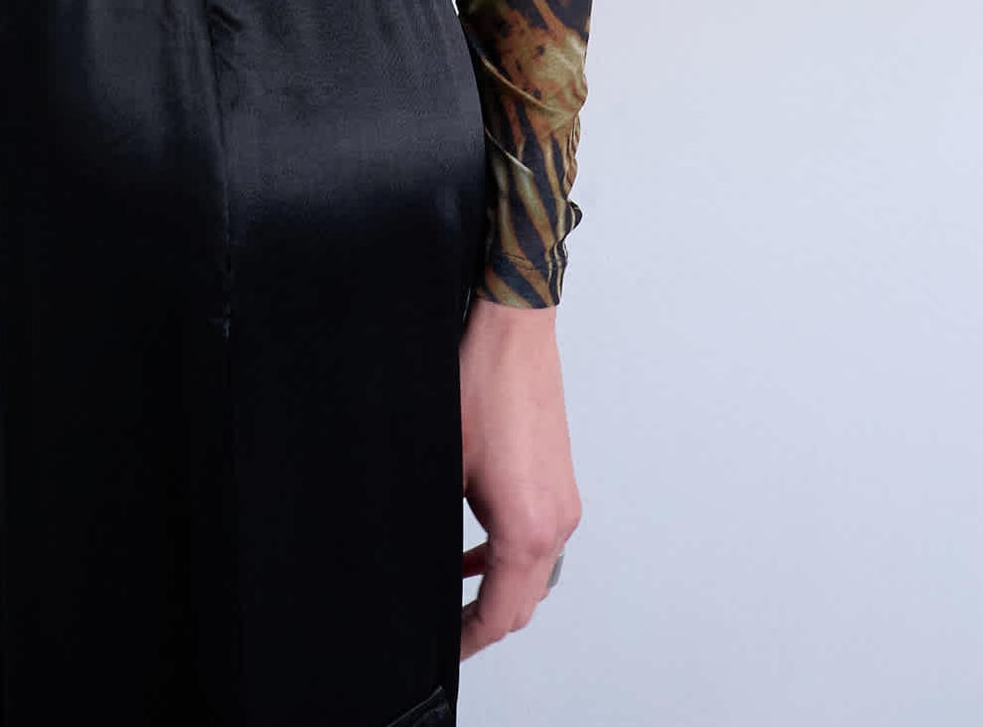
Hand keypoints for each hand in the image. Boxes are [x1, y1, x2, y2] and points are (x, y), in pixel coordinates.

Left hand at [458, 296, 581, 657]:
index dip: (469, 640)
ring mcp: (564, 502)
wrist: (514, 332)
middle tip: (448, 630)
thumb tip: (418, 560)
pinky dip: (513, 557)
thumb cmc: (479, 387)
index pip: (501, 615)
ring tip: (457, 589)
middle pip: (524, 604)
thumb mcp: (441, 467)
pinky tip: (477, 547)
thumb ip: (435, 527)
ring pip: (537, 574)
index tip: (446, 650)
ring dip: (501, 588)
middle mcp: (556, 523)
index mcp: (527, 530)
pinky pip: (541, 541)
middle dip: (486, 622)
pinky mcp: (561, 482)